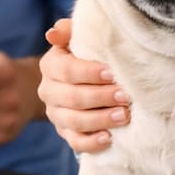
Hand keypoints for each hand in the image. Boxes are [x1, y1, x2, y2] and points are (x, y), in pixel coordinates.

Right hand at [37, 18, 129, 152]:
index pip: (66, 71)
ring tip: (124, 116)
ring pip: (74, 121)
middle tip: (125, 97)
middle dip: (101, 97)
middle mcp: (48, 91)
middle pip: (72, 98)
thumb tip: (54, 32)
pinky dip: (92, 143)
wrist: (75, 79)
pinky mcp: (65, 132)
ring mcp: (56, 114)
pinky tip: (109, 138)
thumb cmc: (83, 54)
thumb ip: (69, 31)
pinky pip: (75, 142)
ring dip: (101, 120)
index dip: (89, 73)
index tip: (112, 73)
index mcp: (50, 65)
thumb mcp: (77, 39)